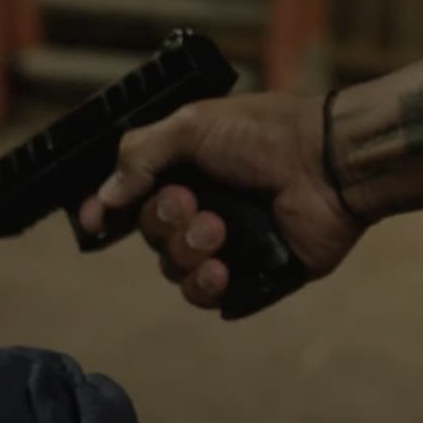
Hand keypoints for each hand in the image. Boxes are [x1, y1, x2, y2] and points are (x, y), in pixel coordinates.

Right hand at [76, 91, 368, 311]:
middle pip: (149, 234)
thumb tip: (105, 198)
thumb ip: (140, 156)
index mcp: (185, 168)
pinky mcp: (251, 274)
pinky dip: (205, 285)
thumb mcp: (191, 125)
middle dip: (163, 222)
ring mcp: (226, 244)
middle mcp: (201, 206)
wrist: (328, 164)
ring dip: (186, 251)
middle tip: (192, 204)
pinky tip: (221, 269)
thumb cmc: (264, 135)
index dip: (107, 211)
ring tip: (218, 231)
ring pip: (172, 268)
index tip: (94, 221)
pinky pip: (206, 297)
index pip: (131, 195)